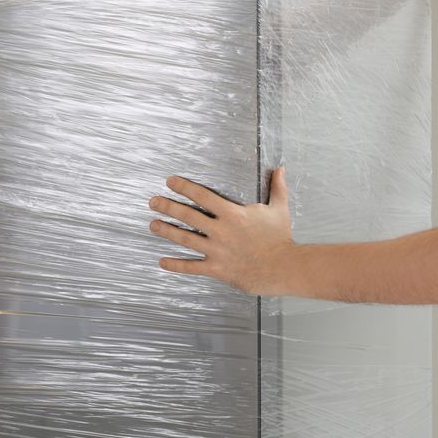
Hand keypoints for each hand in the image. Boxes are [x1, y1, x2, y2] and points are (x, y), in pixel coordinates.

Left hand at [148, 169, 298, 296]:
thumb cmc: (281, 238)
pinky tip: (162, 262)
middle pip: (188, 216)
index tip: (170, 181)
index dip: (184, 187)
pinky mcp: (217, 268)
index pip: (203, 196)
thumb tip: (281, 168)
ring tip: (153, 225)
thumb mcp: (279, 209)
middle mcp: (221, 231)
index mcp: (232, 214)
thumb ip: (277, 188)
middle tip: (153, 202)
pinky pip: (192, 267)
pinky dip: (176, 265)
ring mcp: (217, 250)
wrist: (284, 267)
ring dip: (167, 231)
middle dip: (168, 207)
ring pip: (185, 239)